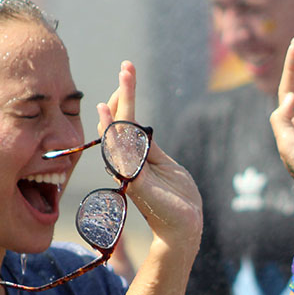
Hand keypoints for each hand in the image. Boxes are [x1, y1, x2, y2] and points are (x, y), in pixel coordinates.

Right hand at [97, 61, 202, 256]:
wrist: (185, 229)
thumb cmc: (177, 200)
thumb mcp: (167, 166)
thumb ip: (151, 149)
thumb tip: (142, 128)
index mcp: (136, 158)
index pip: (127, 124)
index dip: (126, 99)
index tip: (127, 74)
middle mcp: (128, 162)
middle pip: (120, 123)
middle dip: (123, 93)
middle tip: (127, 65)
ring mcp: (129, 171)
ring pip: (119, 132)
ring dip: (121, 103)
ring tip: (124, 76)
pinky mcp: (135, 181)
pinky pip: (121, 152)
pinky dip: (113, 131)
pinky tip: (108, 112)